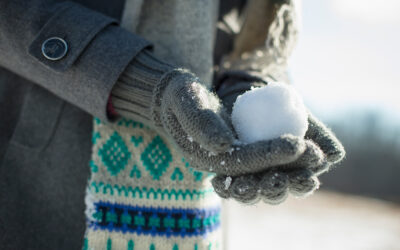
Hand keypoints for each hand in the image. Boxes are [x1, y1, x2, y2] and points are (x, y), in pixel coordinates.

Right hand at [111, 51, 308, 175]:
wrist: (178, 99)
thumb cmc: (181, 96)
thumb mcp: (186, 100)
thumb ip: (200, 122)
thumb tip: (225, 144)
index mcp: (205, 158)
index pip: (241, 162)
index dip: (270, 154)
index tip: (298, 144)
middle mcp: (220, 166)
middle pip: (257, 176)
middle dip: (288, 169)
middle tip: (316, 155)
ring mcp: (232, 162)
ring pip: (265, 174)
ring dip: (292, 170)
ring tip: (319, 157)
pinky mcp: (241, 153)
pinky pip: (267, 163)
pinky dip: (288, 160)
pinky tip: (309, 151)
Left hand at [211, 81, 344, 203]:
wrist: (257, 98)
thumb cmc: (285, 109)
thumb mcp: (302, 117)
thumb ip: (319, 136)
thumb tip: (335, 155)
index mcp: (294, 172)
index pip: (299, 184)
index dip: (301, 183)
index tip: (305, 177)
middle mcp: (271, 180)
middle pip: (274, 193)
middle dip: (274, 189)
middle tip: (275, 180)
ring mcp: (249, 179)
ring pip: (249, 193)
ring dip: (247, 192)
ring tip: (244, 186)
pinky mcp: (228, 173)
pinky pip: (225, 186)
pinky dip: (223, 187)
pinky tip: (218, 183)